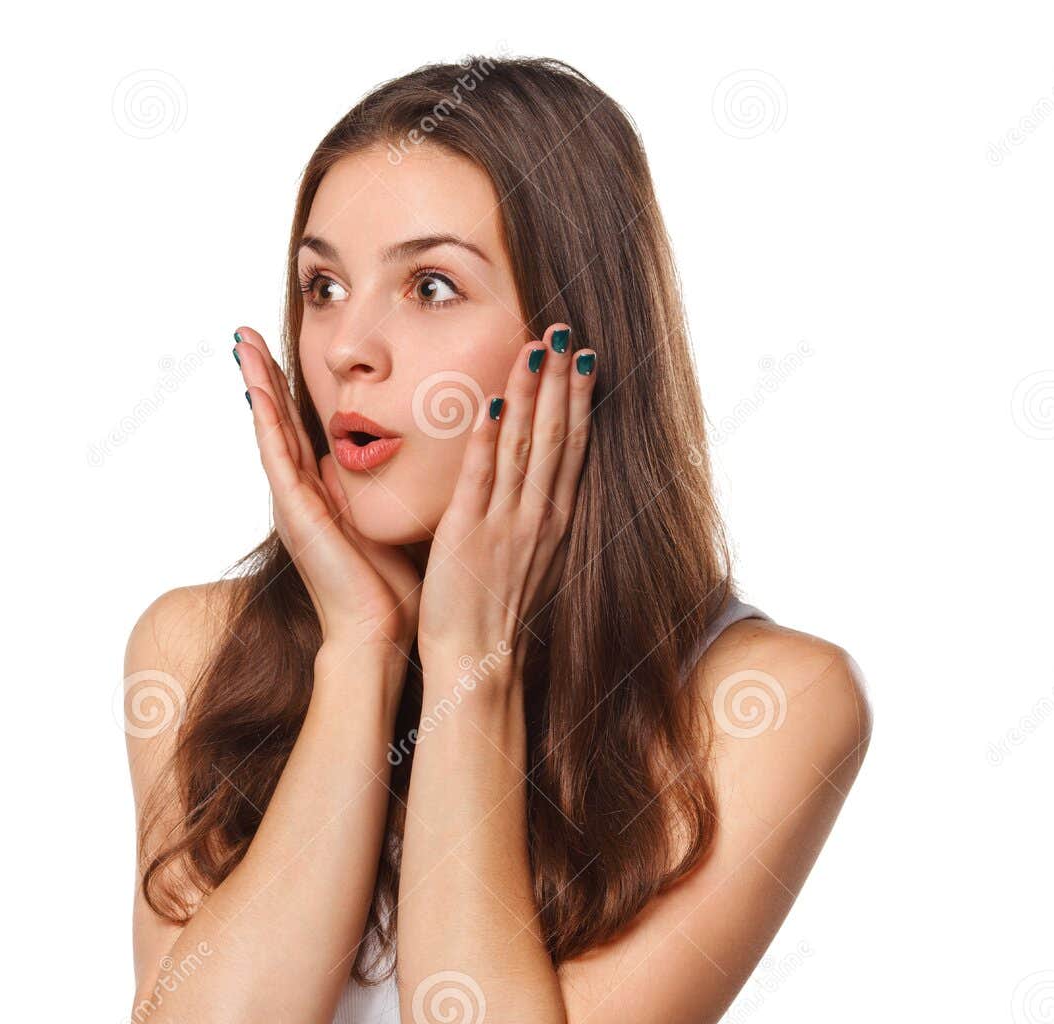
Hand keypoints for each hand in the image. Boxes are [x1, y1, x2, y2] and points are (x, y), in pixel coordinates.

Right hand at [234, 328, 421, 656]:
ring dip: (255, 386)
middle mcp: (300, 494)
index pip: (299, 429)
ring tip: (241, 345)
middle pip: (276, 421)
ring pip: (269, 431)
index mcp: (320, 493)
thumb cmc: (389, 585)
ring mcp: (293, 503)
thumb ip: (381, 488)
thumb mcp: (383, 518)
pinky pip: (276, 459)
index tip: (277, 347)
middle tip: (244, 332)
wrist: (379, 632)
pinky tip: (255, 392)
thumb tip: (398, 453)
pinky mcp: (296, 514)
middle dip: (261, 375)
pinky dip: (265, 423)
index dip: (287, 389)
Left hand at [417, 322, 596, 670]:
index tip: (583, 356)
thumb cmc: (497, 615)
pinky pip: (481, 476)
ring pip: (525, 445)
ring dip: (533, 391)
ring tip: (538, 345)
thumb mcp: (528, 558)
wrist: (479, 663)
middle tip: (566, 329)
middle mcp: (538, 515)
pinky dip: (488, 436)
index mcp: (553, 519)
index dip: (578, 398)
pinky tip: (494, 399)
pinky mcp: (469, 533)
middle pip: (556, 434)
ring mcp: (506, 523)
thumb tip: (534, 485)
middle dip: (563, 379)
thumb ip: (531, 517)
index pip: (571, 446)